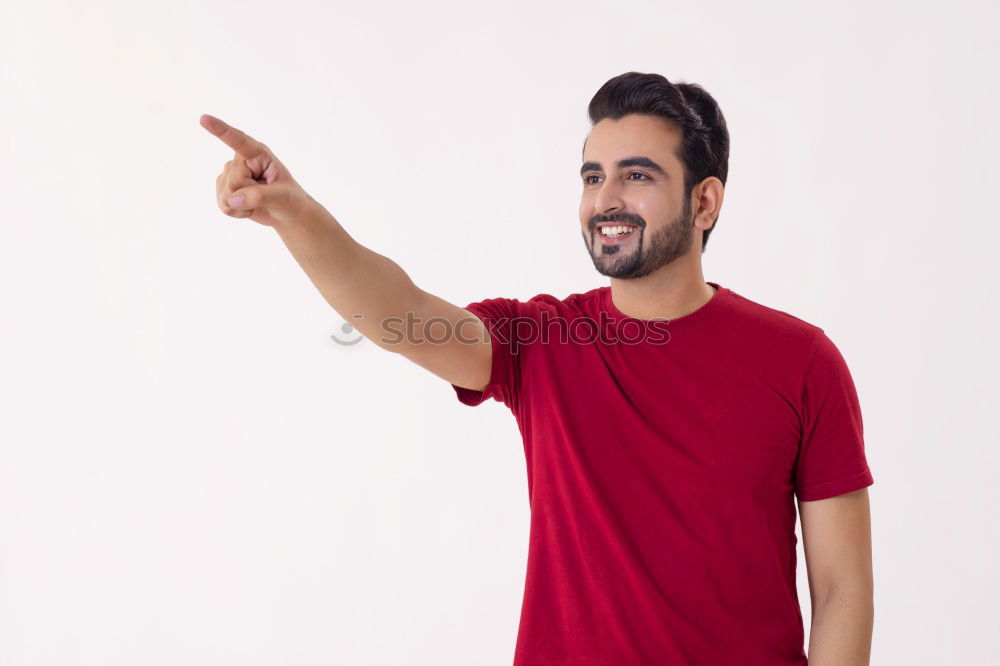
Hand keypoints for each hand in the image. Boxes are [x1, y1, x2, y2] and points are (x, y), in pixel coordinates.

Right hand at [200, 114, 316, 227]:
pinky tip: (249, 208)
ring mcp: (230, 174)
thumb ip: (259, 195)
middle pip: (233, 179)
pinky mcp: (224, 189)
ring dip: (244, 205)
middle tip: (266, 195)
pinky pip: (223, 205)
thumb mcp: (283, 196)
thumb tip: (233, 200)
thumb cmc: (290, 199)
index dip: (221, 130)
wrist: (287, 214)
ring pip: (226, 194)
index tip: (204, 118)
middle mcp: (242, 161)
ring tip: (259, 201)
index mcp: (258, 154)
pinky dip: (238, 213)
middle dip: (248, 194)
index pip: (238, 140)